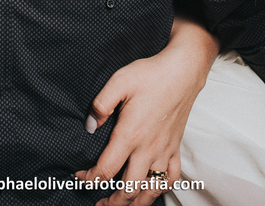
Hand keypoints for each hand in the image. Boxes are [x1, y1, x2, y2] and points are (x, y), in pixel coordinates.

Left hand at [74, 15, 219, 205]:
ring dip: (135, 202)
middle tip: (98, 202)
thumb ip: (100, 105)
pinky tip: (151, 188)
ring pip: (150, 190)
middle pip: (128, 190)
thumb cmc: (151, 74)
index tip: (81, 176)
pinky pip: (171, 178)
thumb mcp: (119, 81)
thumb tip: (89, 126)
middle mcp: (148, 148)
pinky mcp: (176, 147)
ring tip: (123, 204)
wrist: (183, 71)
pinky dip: (161, 188)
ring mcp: (164, 150)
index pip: (106, 170)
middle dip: (111, 202)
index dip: (89, 179)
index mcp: (130, 135)